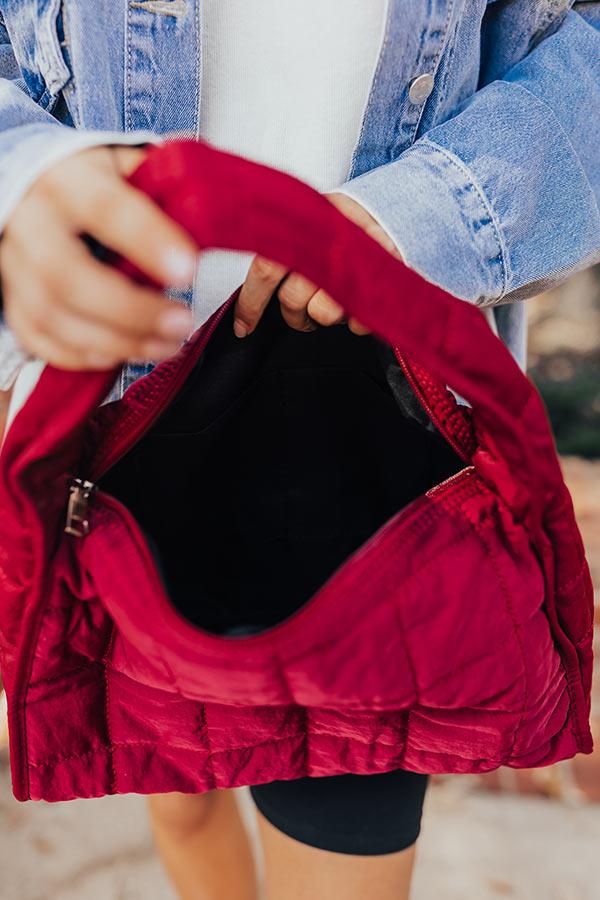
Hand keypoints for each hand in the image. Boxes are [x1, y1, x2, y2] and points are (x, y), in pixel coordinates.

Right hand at [0, 145, 197, 370]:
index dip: (146, 241)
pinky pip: (39, 339)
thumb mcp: (120, 166)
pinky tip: (123, 352)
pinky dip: (84, 355)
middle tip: (182, 323)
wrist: (26, 185)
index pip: (104, 208)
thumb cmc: (88, 181)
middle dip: (130, 310)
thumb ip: (159, 187)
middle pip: (67, 276)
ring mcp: (13, 265)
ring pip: (52, 316)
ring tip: (167, 345)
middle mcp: (30, 222)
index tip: (188, 269)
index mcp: (66, 180)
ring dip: (116, 341)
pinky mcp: (11, 299)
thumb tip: (210, 213)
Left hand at [232, 192, 401, 337]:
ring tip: (333, 302)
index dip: (251, 303)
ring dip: (324, 317)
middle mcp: (327, 245)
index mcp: (303, 227)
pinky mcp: (383, 281)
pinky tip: (356, 302)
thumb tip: (248, 290)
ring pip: (323, 313)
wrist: (392, 212)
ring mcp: (355, 264)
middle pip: (293, 299)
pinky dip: (355, 320)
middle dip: (294, 316)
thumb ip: (279, 249)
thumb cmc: (341, 225)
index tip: (243, 328)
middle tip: (300, 315)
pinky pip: (358, 322)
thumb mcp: (306, 223)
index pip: (266, 269)